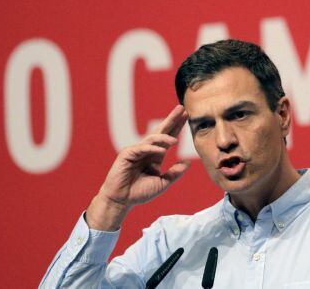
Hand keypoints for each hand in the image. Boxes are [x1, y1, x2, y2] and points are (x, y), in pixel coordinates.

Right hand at [86, 105, 190, 230]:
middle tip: (181, 108)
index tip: (186, 116)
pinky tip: (162, 149)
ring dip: (164, 136)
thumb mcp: (162, 183)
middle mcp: (147, 150)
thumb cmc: (139, 193)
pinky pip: (142, 148)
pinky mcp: (127, 154)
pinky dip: (151, 148)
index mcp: (155, 156)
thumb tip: (188, 163)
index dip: (177, 127)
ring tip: (177, 140)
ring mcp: (137, 151)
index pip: (168, 138)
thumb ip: (174, 173)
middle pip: (161, 131)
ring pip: (152, 138)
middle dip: (171, 120)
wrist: (121, 201)